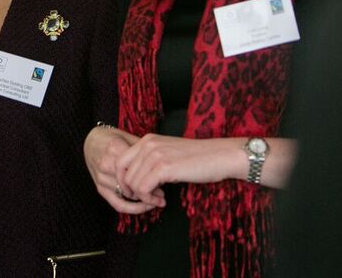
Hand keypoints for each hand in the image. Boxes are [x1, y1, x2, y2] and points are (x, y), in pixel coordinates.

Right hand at [84, 126, 159, 213]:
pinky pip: (118, 203)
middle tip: (163, 193)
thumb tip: (163, 165)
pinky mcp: (99, 187)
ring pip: (128, 194)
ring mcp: (101, 177)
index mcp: (115, 148)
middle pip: (134, 182)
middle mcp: (106, 163)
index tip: (165, 179)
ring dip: (144, 199)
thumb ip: (143, 150)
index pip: (138, 166)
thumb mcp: (128, 138)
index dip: (154, 175)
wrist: (91, 142)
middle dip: (151, 190)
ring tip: (156, 198)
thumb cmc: (112, 139)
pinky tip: (144, 206)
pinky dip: (133, 208)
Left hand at [115, 134, 246, 205]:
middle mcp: (147, 144)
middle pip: (122, 173)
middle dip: (131, 190)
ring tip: (159, 200)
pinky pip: (143, 189)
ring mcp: (154, 154)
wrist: (222, 156)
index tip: (140, 191)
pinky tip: (163, 201)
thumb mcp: (168, 154)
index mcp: (147, 140)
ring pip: (132, 183)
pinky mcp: (164, 167)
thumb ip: (150, 161)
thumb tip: (135, 181)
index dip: (125, 180)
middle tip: (148, 198)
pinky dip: (150, 199)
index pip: (119, 161)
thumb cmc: (199, 158)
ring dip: (144, 197)